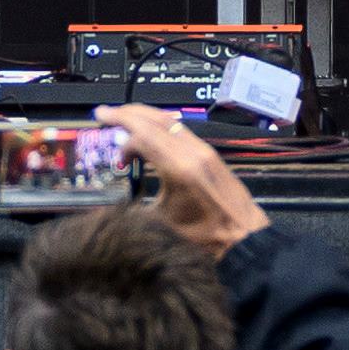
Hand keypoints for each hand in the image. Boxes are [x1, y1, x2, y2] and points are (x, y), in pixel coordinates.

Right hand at [110, 102, 267, 245]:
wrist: (244, 236)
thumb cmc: (205, 236)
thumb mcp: (163, 225)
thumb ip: (136, 210)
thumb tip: (112, 206)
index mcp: (180, 168)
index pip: (143, 136)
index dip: (122, 137)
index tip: (113, 152)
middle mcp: (193, 152)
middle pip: (155, 119)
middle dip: (127, 113)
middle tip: (104, 112)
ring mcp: (203, 149)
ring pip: (169, 120)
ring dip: (143, 116)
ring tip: (122, 116)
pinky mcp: (209, 153)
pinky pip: (180, 129)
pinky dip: (159, 125)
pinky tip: (149, 131)